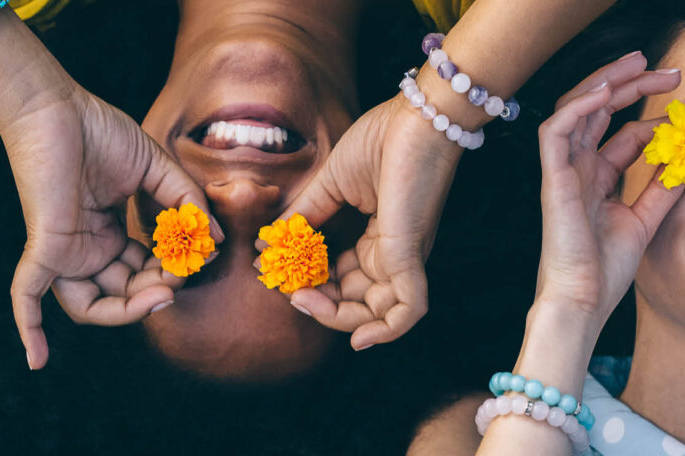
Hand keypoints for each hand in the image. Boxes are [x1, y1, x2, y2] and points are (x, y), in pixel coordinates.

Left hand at [0, 85, 222, 369]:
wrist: (55, 108)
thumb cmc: (98, 130)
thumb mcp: (155, 169)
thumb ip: (184, 202)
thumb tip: (212, 237)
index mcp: (107, 232)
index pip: (144, 270)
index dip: (173, 270)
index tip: (200, 252)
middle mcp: (85, 247)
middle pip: (123, 293)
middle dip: (158, 291)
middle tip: (183, 275)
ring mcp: (63, 250)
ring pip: (90, 305)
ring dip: (129, 311)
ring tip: (163, 295)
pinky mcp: (43, 247)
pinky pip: (28, 297)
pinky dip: (29, 329)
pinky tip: (35, 361)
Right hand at [270, 97, 460, 350]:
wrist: (416, 118)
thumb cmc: (380, 142)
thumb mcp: (330, 184)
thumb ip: (303, 216)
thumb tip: (269, 244)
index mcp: (379, 239)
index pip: (344, 278)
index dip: (311, 284)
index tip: (277, 273)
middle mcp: (395, 254)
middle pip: (357, 302)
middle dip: (320, 306)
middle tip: (289, 293)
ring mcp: (405, 257)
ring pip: (377, 313)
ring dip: (336, 317)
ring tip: (302, 299)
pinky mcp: (411, 255)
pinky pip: (408, 310)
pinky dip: (385, 332)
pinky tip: (357, 339)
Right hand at [532, 54, 682, 329]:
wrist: (583, 301)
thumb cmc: (606, 270)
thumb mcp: (645, 220)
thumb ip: (661, 189)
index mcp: (596, 178)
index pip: (624, 132)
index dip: (654, 116)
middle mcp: (578, 168)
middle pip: (600, 110)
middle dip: (632, 84)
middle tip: (670, 70)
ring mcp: (563, 171)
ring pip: (575, 108)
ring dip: (605, 81)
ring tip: (637, 64)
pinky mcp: (552, 178)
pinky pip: (556, 130)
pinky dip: (579, 107)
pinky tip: (606, 93)